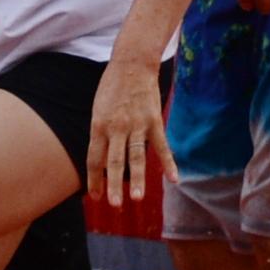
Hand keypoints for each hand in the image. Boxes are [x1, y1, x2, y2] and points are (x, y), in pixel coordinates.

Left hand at [85, 56, 176, 210]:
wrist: (132, 64)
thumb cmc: (111, 88)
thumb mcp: (98, 110)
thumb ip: (101, 135)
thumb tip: (101, 160)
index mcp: (98, 125)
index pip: (94, 158)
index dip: (94, 179)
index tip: (95, 197)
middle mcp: (116, 127)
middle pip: (114, 161)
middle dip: (113, 185)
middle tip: (114, 205)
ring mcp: (136, 124)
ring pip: (137, 157)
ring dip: (138, 179)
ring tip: (137, 199)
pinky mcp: (154, 120)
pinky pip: (162, 146)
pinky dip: (168, 163)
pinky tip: (174, 179)